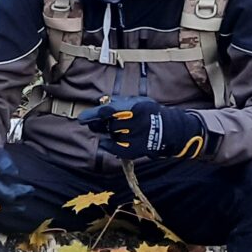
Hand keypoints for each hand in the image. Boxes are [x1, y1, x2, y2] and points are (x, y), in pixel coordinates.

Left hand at [80, 95, 210, 159]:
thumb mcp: (138, 101)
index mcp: (134, 108)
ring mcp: (134, 137)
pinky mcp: (134, 150)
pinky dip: (110, 144)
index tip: (81, 119)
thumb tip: (101, 102)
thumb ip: (120, 102)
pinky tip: (115, 140)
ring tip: (122, 129)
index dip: (93, 115)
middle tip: (100, 123)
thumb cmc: (150, 113)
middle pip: (107, 125)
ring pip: (111, 134)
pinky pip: (112, 147)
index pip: (108, 111)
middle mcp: (134, 123)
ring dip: (110, 132)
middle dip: (101, 124)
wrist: (169, 130)